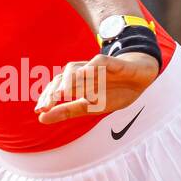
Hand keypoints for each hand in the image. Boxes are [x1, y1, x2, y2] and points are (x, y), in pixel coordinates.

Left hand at [34, 52, 158, 124]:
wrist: (141, 79)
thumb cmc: (114, 92)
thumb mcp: (90, 106)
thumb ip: (66, 111)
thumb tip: (40, 118)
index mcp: (75, 83)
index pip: (56, 87)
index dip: (47, 97)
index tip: (39, 111)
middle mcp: (81, 72)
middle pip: (62, 77)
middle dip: (54, 91)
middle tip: (47, 105)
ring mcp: (95, 66)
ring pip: (77, 68)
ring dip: (69, 80)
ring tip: (64, 94)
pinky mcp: (111, 62)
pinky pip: (99, 62)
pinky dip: (92, 69)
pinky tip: (87, 77)